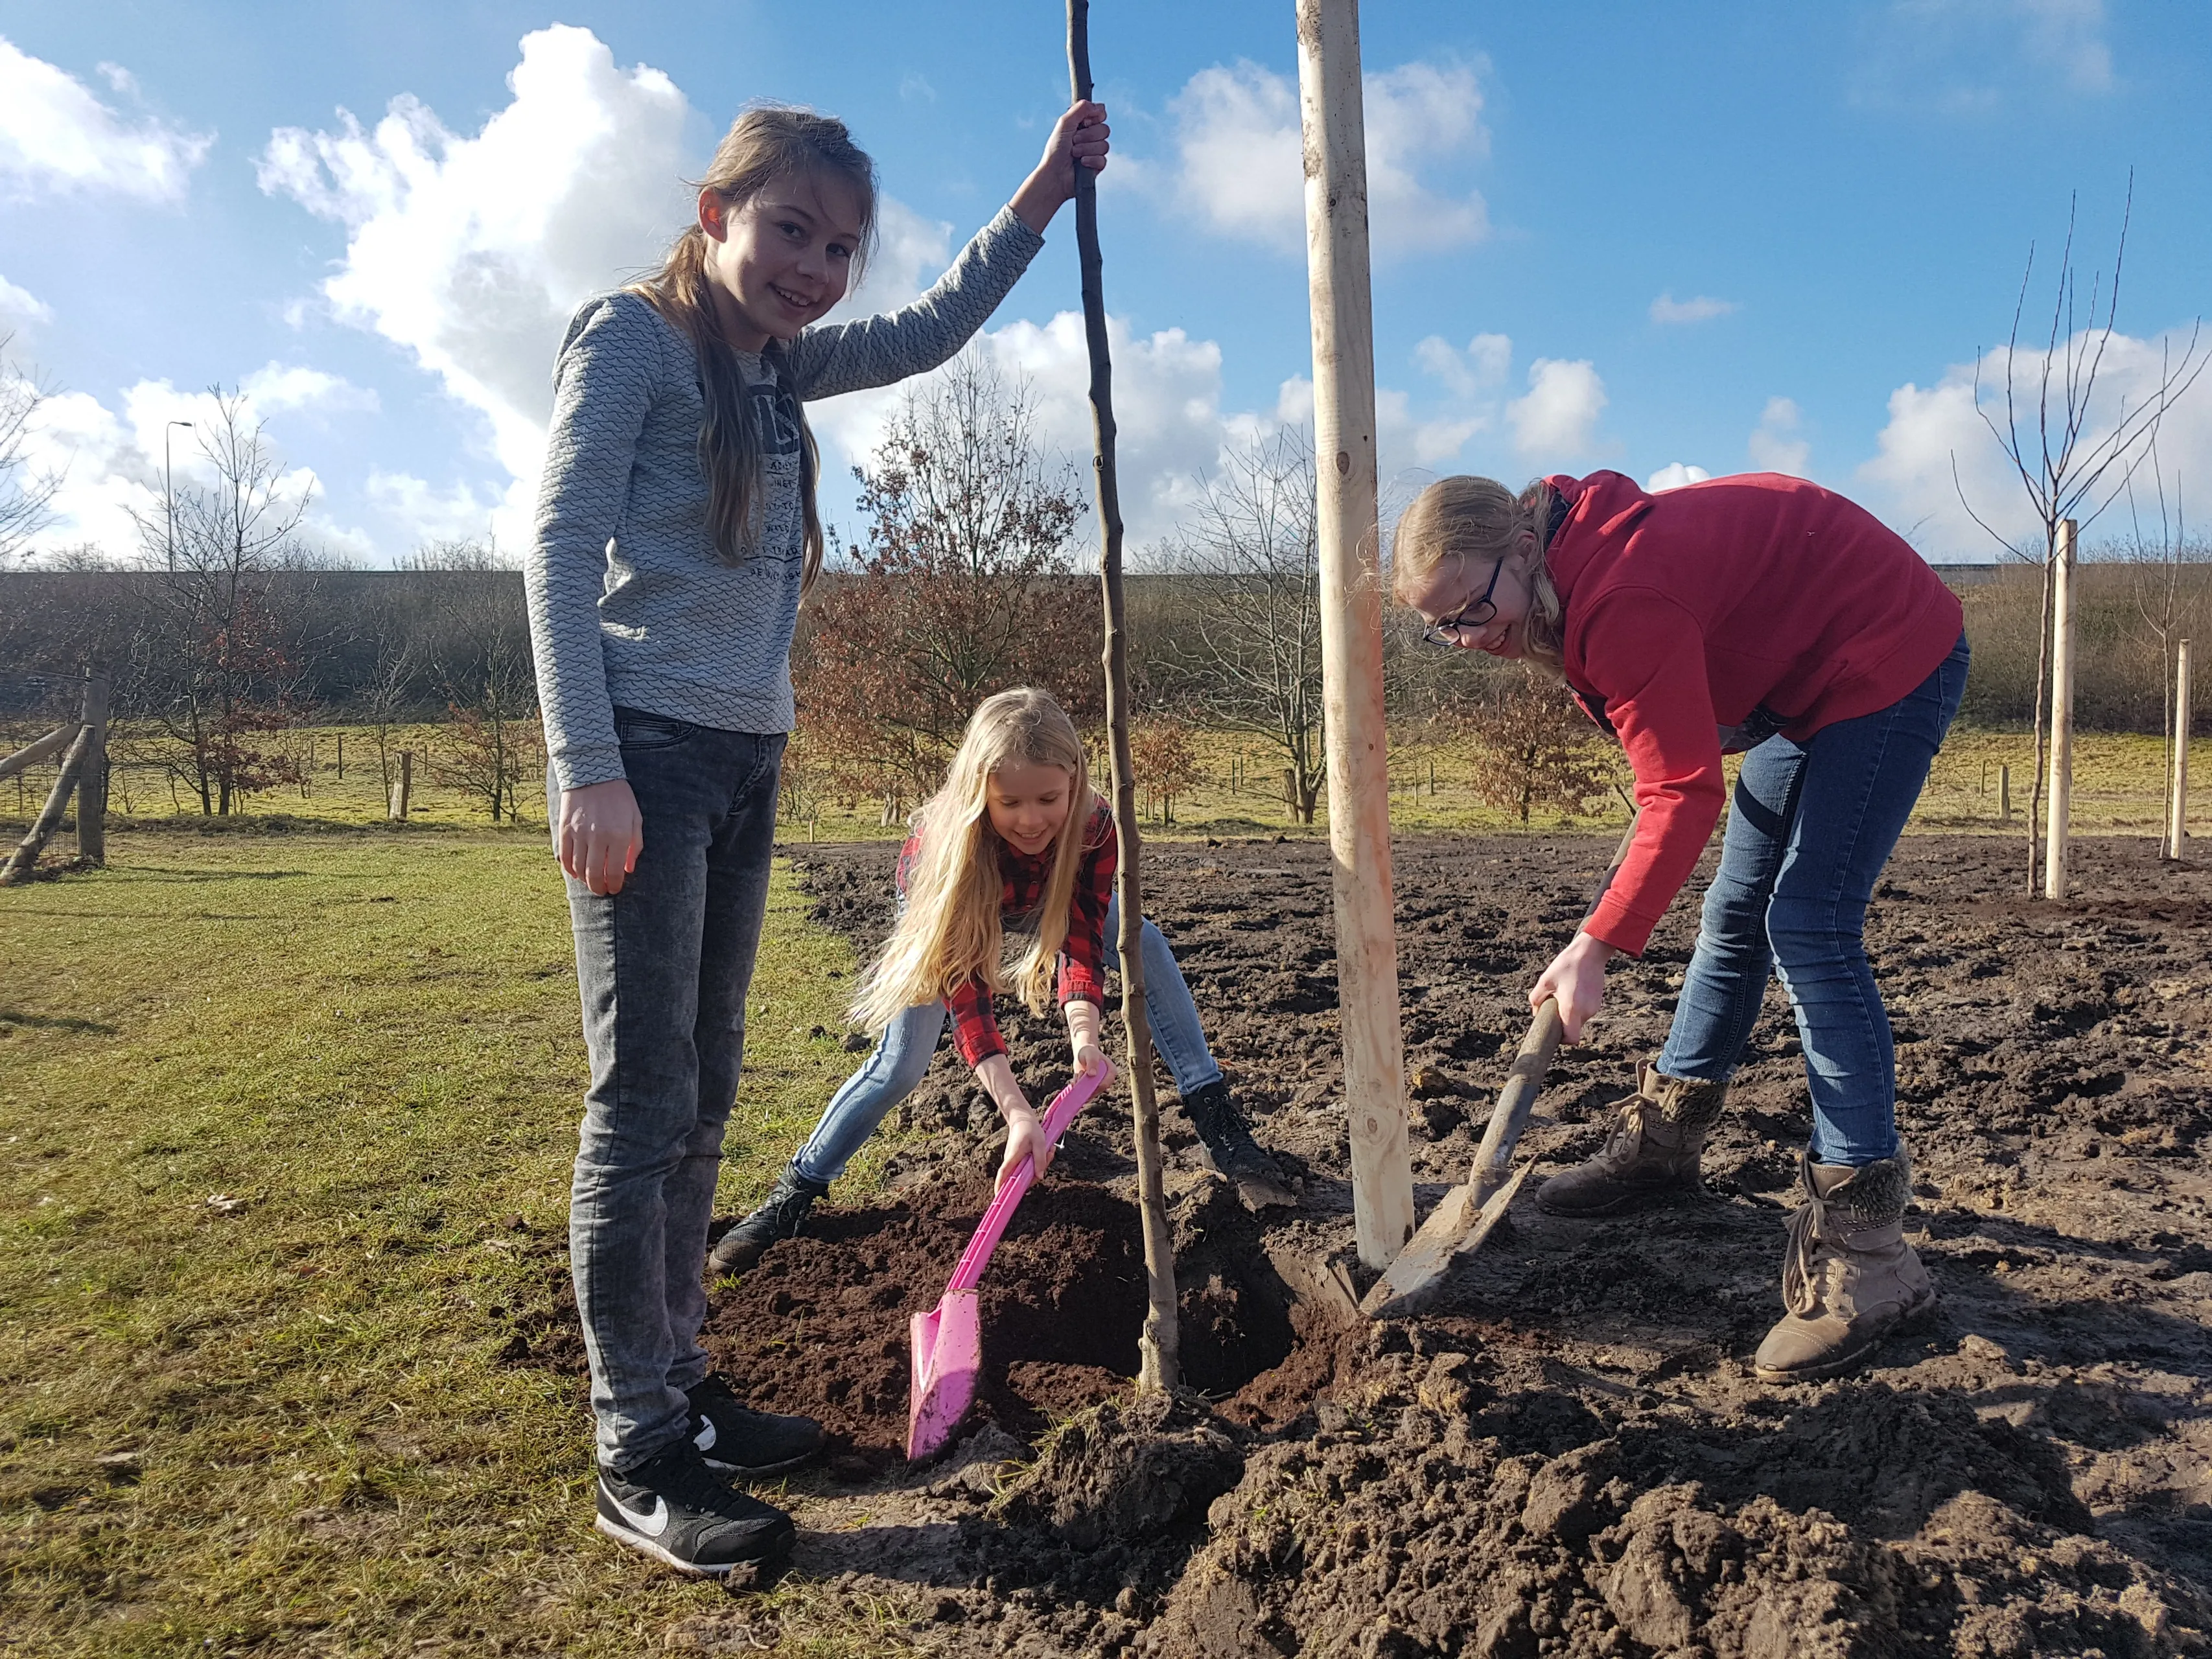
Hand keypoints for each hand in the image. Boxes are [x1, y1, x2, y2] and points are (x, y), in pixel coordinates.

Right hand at [558, 779, 642, 895]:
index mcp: (619, 835)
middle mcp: (598, 837)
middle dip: (599, 887)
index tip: (615, 889)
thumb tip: (629, 869)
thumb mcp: (635, 818)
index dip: (615, 885)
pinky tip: (576, 872)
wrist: (592, 773)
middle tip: (601, 890)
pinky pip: (564, 857)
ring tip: (590, 882)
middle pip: (595, 874)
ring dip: (585, 880)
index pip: (616, 871)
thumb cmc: (619, 797)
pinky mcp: (564, 829)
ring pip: (578, 869)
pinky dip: (569, 869)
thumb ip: (635, 845)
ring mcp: (579, 834)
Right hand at [997, 1104, 1052, 1193]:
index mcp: (1013, 1156)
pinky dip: (1039, 1161)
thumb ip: (1040, 1159)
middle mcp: (1012, 1161)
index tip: (999, 1195)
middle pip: (1021, 1177)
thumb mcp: (1039, 1142)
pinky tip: (1047, 1150)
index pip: (1004, 1173)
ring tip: (1049, 1150)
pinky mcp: (1019, 1160)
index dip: (1000, 1185)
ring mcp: (1015, 1161)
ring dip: (1041, 1165)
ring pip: (1027, 1172)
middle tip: (1049, 1155)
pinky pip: (1029, 1166)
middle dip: (1037, 1173)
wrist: (1022, 1119)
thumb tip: (1040, 1176)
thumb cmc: (1029, 1129)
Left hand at [1009, 100, 1109, 232]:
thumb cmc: (1056, 150)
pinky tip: (1081, 164)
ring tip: (1074, 154)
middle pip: (1105, 129)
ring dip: (1086, 148)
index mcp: (1083, 124)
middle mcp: (1090, 136)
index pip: (1101, 112)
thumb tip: (1096, 105)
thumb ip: (1079, 109)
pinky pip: (1103, 159)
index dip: (1096, 115)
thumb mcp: (1064, 124)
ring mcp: (1095, 151)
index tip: (1085, 121)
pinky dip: (1090, 160)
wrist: (1054, 174)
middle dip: (1088, 135)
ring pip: (1104, 144)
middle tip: (1074, 140)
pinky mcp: (1098, 166)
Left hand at [1072, 1040, 1116, 1088]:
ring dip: (1081, 1086)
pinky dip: (1078, 1088)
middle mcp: (1107, 1079)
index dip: (1097, 1085)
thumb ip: (1092, 1062)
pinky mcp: (1091, 1087)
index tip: (1086, 1083)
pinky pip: (1085, 1093)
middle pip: (1098, 1089)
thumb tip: (1092, 1074)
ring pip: (1090, 1092)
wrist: (1083, 1054)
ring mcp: (1099, 1084)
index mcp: (1111, 1071)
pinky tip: (1074, 1079)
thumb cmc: (1089, 1052)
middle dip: (1086, 1085)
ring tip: (1079, 1073)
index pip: (1107, 1082)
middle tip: (1080, 1074)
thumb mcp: (1090, 1055)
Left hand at [1531, 929, 1617, 1043]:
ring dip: (1569, 1013)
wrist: (1590, 952)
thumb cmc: (1566, 965)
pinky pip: (1584, 1011)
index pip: (1571, 1039)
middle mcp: (1586, 1012)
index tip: (1554, 1031)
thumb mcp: (1544, 981)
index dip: (1562, 1039)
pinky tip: (1572, 991)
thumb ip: (1536, 999)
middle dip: (1562, 1022)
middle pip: (1573, 1029)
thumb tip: (1536, 1013)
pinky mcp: (1598, 1002)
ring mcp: (1594, 1007)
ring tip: (1564, 994)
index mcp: (1572, 1009)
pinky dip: (1576, 1007)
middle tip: (1554, 1005)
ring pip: (1578, 1020)